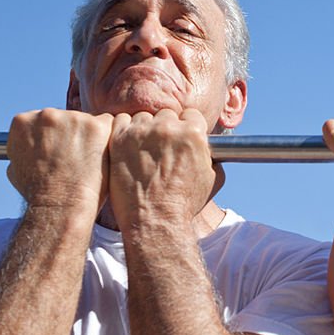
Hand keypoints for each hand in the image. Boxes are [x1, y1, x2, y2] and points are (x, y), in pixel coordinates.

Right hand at [6, 108, 112, 212]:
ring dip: (89, 137)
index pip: (43, 120)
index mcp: (23, 121)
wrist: (60, 204)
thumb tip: (26, 147)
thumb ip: (22, 149)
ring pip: (87, 121)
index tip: (58, 151)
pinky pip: (108, 124)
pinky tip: (103, 155)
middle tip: (74, 158)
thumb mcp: (15, 168)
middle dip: (71, 135)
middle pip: (66, 118)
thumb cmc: (38, 192)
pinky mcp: (97, 125)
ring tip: (86, 162)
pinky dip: (108, 137)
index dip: (53, 137)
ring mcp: (73, 118)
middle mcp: (47, 114)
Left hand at [107, 108, 223, 223]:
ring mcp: (141, 131)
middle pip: (166, 114)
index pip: (191, 115)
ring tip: (143, 152)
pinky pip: (120, 121)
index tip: (180, 139)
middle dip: (165, 129)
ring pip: (143, 117)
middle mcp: (167, 127)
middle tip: (161, 149)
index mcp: (193, 132)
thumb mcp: (213, 179)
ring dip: (144, 130)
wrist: (154, 220)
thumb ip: (212, 156)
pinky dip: (124, 131)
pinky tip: (128, 148)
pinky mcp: (119, 139)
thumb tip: (210, 150)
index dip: (187, 127)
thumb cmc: (184, 204)